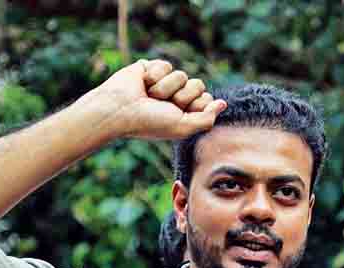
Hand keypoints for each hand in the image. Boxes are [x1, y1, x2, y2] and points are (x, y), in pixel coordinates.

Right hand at [81, 59, 224, 141]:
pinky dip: (155, 75)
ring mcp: (165, 82)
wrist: (120, 109)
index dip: (196, 105)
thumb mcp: (183, 127)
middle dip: (182, 96)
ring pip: (182, 75)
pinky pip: (166, 65)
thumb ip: (207, 118)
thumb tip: (223, 103)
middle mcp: (176, 97)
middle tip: (162, 105)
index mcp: (185, 112)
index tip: (179, 113)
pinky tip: (143, 83)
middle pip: (198, 85)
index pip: (207, 99)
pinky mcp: (152, 68)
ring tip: (149, 95)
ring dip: (165, 88)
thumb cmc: (149, 122)